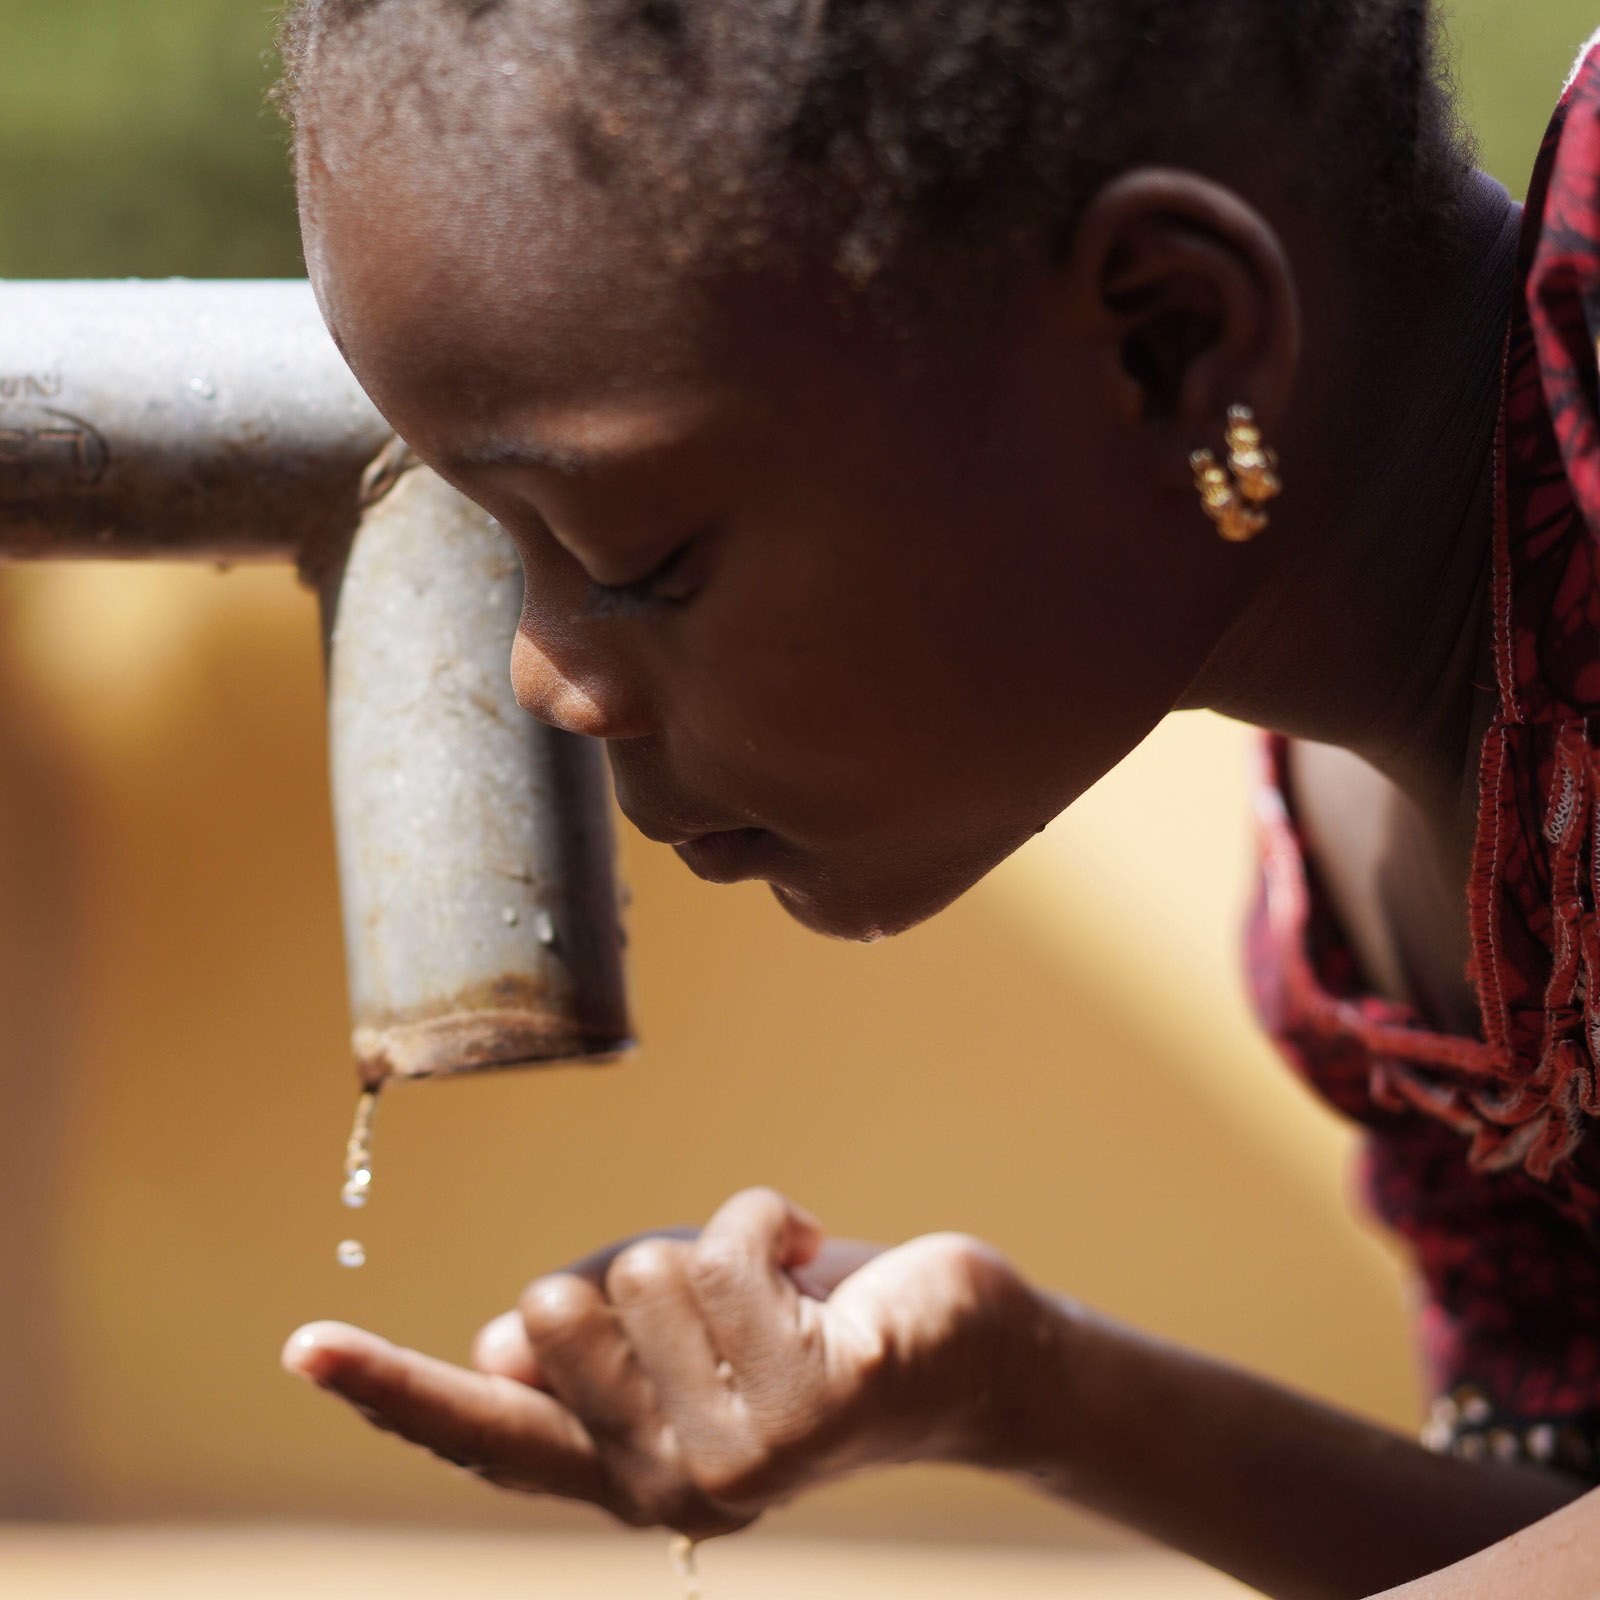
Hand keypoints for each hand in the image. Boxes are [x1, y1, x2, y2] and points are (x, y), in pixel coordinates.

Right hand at [283, 1188, 1036, 1537]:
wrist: (956, 1346)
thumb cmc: (802, 1325)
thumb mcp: (679, 1325)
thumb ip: (589, 1340)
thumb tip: (498, 1341)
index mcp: (629, 1468)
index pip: (489, 1433)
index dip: (394, 1389)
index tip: (308, 1347)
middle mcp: (673, 1486)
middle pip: (560, 1306)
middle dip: (634, 1264)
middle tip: (719, 1295)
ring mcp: (743, 1458)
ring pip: (646, 1269)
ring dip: (716, 1242)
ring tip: (781, 1286)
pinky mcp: (811, 1404)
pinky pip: (729, 1250)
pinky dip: (768, 1220)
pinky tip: (818, 1267)